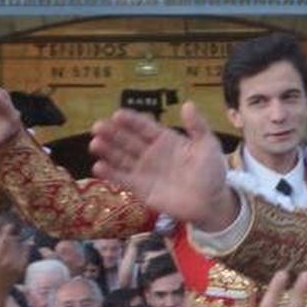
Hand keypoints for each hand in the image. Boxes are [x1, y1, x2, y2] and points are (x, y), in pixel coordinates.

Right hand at [0, 225, 28, 288]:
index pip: (4, 241)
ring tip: (14, 239)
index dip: (8, 231)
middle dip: (12, 236)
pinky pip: (25, 254)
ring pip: (20, 247)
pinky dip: (25, 248)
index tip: (9, 225)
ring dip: (17, 241)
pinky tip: (25, 244)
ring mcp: (15, 265)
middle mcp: (7, 261)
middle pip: (13, 242)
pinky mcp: (21, 269)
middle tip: (10, 233)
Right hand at [90, 105, 230, 228]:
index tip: (117, 114)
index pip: (144, 126)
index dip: (131, 121)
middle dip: (112, 133)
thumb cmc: (211, 172)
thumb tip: (188, 104)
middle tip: (98, 126)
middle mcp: (150, 152)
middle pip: (127, 140)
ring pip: (121, 158)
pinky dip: (110, 174)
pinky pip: (123, 179)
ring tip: (94, 144)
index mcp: (165, 139)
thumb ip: (197, 127)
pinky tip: (98, 167)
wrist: (211, 202)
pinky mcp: (140, 189)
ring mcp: (144, 170)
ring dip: (107, 151)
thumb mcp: (208, 146)